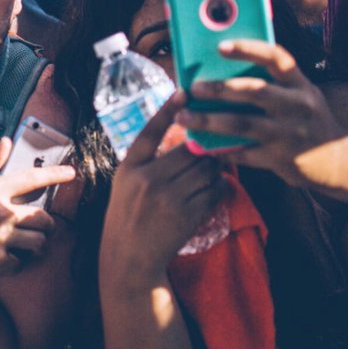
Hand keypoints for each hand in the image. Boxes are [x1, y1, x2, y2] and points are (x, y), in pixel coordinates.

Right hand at [0, 139, 74, 292]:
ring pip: (38, 243)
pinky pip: (21, 263)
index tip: (72, 173)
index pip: (32, 179)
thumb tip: (5, 142)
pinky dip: (14, 263)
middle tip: (36, 227)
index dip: (56, 175)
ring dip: (33, 245)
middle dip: (44, 225)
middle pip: (44, 218)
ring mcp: (0, 238)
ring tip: (21, 244)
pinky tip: (0, 257)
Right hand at [99, 94, 226, 289]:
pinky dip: (221, 186)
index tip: (184, 92)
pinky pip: (215, 191)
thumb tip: (181, 137)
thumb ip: (148, 159)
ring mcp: (170, 198)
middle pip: (189, 150)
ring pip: (207, 169)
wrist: (130, 256)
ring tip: (217, 165)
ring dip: (217, 166)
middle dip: (206, 146)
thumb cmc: (127, 213)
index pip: (151, 131)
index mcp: (131, 167)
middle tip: (216, 141)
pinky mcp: (189, 215)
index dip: (168, 110)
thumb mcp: (126, 181)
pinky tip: (219, 186)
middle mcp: (149, 179)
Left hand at [178, 40, 347, 199]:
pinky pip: (244, 153)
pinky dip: (220, 149)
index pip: (277, 58)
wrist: (341, 162)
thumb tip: (223, 69)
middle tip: (192, 88)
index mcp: (301, 85)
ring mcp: (290, 134)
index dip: (249, 49)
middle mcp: (298, 106)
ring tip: (183, 118)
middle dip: (220, 88)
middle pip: (254, 91)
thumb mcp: (302, 96)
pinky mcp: (281, 159)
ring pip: (242, 124)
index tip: (220, 46)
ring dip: (209, 121)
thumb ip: (273, 83)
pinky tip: (201, 145)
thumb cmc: (309, 121)